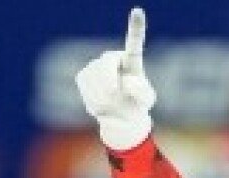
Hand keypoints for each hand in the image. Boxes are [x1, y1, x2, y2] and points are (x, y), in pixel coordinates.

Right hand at [75, 7, 155, 150]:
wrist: (117, 115)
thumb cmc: (136, 105)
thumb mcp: (146, 101)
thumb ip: (142, 92)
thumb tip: (126, 82)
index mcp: (132, 60)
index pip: (134, 40)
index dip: (136, 26)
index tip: (137, 10)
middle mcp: (113, 58)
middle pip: (107, 63)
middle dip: (109, 79)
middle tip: (114, 93)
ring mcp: (96, 65)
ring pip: (96, 78)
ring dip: (104, 96)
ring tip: (113, 103)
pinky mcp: (83, 75)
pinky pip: (86, 86)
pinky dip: (94, 100)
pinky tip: (101, 103)